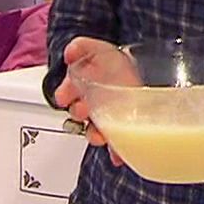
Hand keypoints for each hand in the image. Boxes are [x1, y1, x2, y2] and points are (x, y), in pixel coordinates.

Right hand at [54, 37, 128, 166]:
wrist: (139, 70)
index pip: (68, 94)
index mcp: (83, 89)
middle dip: (80, 113)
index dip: (65, 94)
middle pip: (81, 113)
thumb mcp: (98, 49)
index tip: (65, 96)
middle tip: (84, 109)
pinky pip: (118, 145)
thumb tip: (70, 52)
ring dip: (95, 135)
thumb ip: (82, 47)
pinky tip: (118, 156)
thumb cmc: (115, 63)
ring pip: (96, 131)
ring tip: (100, 135)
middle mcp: (93, 105)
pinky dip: (117, 152)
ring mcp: (109, 117)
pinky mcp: (125, 128)